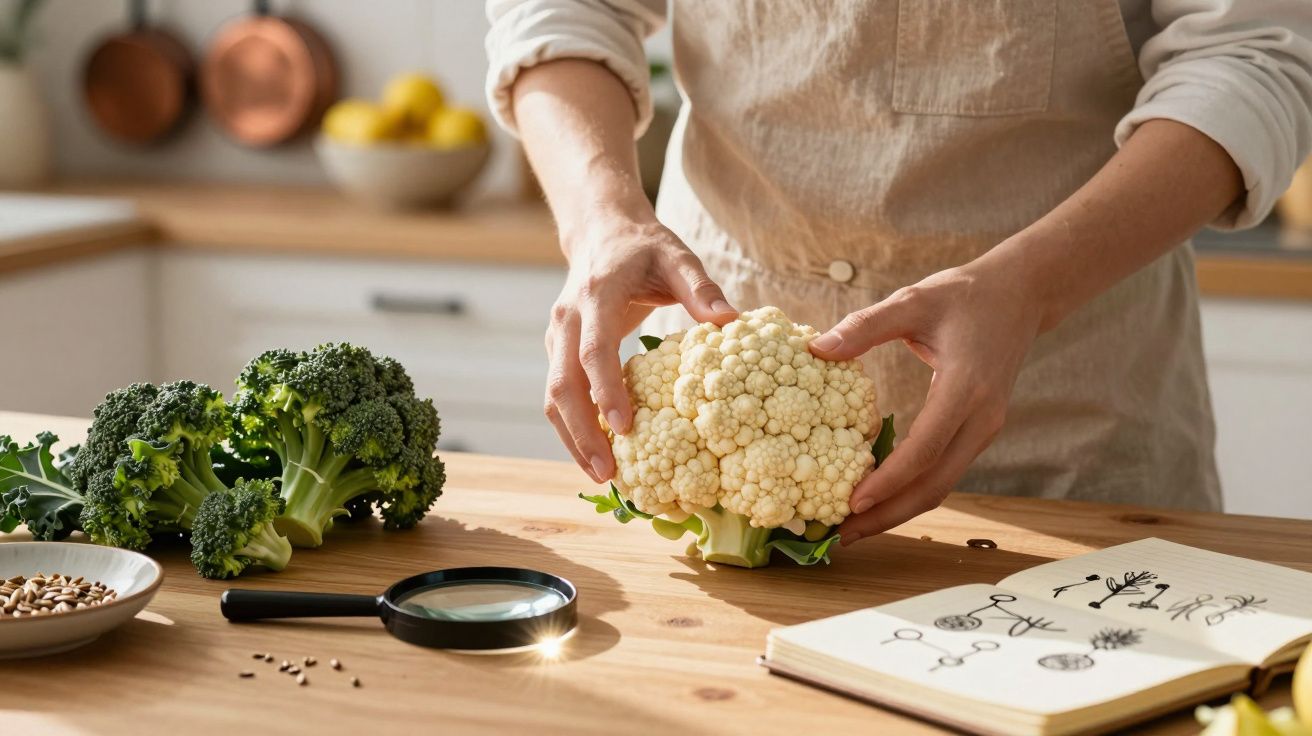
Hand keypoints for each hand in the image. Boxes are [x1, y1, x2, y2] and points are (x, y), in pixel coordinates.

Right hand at [545, 215, 736, 482]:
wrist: (601, 231)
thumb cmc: (644, 248)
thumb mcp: (677, 256)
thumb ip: (702, 288)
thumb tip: (731, 322)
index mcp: (596, 295)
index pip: (594, 350)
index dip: (606, 390)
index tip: (624, 427)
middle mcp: (567, 319)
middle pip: (562, 385)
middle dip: (582, 433)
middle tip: (608, 472)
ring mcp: (556, 337)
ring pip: (553, 397)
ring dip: (572, 438)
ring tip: (601, 475)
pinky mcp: (557, 350)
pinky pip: (558, 395)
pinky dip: (573, 428)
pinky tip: (597, 454)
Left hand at [808, 259, 1044, 543]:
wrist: (1021, 294)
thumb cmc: (965, 294)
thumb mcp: (913, 300)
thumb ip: (866, 325)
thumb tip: (817, 348)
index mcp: (966, 388)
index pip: (926, 448)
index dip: (889, 480)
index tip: (851, 502)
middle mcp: (981, 418)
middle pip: (934, 485)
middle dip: (888, 514)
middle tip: (840, 535)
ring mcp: (984, 430)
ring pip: (941, 486)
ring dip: (897, 511)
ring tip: (851, 528)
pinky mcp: (978, 432)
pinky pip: (942, 472)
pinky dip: (909, 492)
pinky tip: (876, 498)